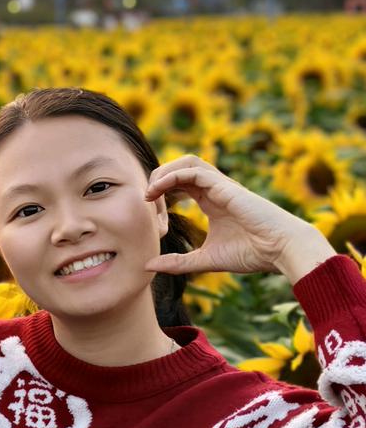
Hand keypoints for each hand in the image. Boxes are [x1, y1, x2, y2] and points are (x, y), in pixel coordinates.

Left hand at [144, 156, 334, 283]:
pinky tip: (158, 191)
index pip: (180, 183)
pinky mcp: (226, 186)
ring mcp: (221, 185)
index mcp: (211, 201)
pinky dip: (172, 176)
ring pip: (187, 162)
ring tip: (148, 192)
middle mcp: (215, 189)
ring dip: (163, 172)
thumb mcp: (206, 260)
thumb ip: (177, 262)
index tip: (149, 212)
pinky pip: (194, 171)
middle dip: (157, 178)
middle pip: (180, 167)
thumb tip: (147, 265)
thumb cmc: (252, 253)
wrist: (282, 250)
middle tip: (144, 200)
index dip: (160, 192)